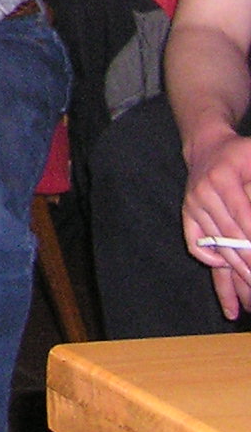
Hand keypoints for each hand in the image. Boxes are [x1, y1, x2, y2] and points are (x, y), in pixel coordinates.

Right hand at [182, 128, 250, 318]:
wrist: (207, 144)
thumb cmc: (241, 152)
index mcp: (223, 178)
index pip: (242, 215)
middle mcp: (203, 192)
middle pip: (228, 234)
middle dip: (247, 262)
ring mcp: (193, 203)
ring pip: (214, 241)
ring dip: (232, 267)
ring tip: (248, 287)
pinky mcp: (187, 211)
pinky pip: (193, 240)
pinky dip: (206, 256)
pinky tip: (221, 268)